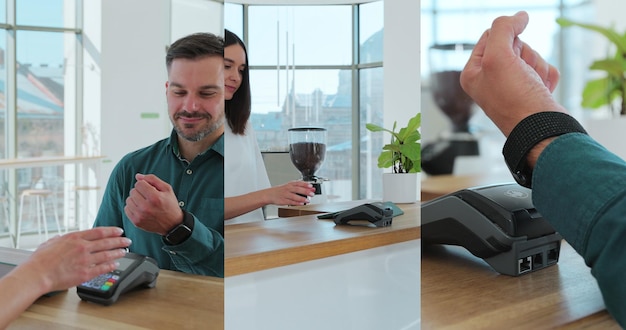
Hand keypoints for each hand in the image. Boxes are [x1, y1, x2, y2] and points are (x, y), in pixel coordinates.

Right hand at [22, 227, 130, 292]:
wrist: (37, 274)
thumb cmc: (40, 260)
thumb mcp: (50, 242)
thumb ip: (60, 239)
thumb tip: (62, 238)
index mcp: (75, 238)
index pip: (99, 232)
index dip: (112, 231)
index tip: (119, 231)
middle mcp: (82, 247)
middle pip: (107, 242)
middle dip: (119, 241)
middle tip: (127, 241)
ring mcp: (85, 260)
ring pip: (107, 255)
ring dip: (118, 253)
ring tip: (124, 252)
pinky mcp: (85, 273)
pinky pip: (102, 268)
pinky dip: (111, 266)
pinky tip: (115, 264)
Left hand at [124, 173, 183, 234]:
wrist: (172, 224)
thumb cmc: (170, 204)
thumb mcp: (167, 189)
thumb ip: (152, 179)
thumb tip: (137, 176)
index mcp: (154, 197)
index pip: (139, 184)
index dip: (144, 185)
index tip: (150, 189)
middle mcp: (146, 207)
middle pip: (133, 191)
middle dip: (140, 192)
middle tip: (148, 197)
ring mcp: (140, 215)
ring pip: (128, 200)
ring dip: (135, 199)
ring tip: (144, 202)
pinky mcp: (136, 222)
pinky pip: (126, 209)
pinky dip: (132, 207)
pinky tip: (140, 209)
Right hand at [265, 181, 315, 205]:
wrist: (270, 194)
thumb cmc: (281, 190)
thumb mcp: (289, 186)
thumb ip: (300, 187)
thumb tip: (310, 189)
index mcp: (290, 184)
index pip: (299, 183)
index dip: (305, 184)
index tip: (311, 186)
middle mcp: (288, 188)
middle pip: (298, 189)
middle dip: (305, 191)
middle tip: (312, 193)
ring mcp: (285, 195)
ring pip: (294, 196)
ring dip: (302, 198)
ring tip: (308, 200)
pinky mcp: (283, 201)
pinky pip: (291, 202)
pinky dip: (296, 203)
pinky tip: (301, 204)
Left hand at [460, 11, 567, 135]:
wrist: (543, 130)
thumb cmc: (516, 100)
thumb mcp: (499, 57)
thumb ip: (503, 29)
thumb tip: (519, 16)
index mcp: (473, 73)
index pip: (490, 35)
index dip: (506, 39)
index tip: (511, 54)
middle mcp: (490, 80)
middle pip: (515, 45)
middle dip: (525, 56)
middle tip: (523, 76)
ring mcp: (512, 86)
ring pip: (532, 57)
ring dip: (538, 68)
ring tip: (533, 87)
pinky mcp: (532, 92)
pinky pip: (545, 70)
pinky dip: (548, 78)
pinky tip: (543, 93)